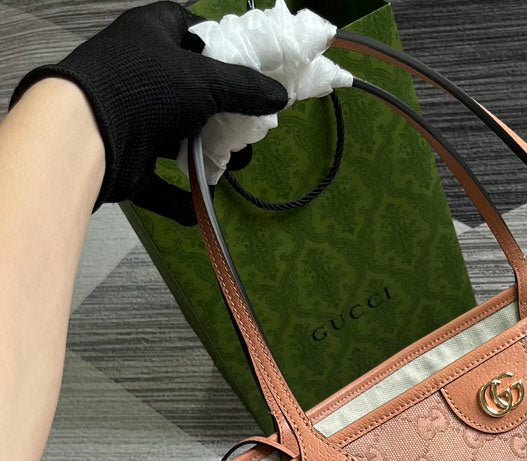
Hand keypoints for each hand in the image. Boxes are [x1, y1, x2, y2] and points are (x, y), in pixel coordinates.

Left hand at [10, 1, 287, 223]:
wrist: (86, 134)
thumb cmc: (146, 89)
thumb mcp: (206, 81)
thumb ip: (246, 89)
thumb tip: (282, 95)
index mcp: (152, 34)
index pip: (189, 28)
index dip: (218, 45)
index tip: (245, 69)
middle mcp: (139, 71)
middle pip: (191, 90)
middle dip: (223, 115)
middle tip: (247, 131)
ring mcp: (130, 115)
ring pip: (177, 137)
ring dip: (207, 157)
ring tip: (232, 167)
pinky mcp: (124, 156)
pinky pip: (158, 180)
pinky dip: (180, 197)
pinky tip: (202, 208)